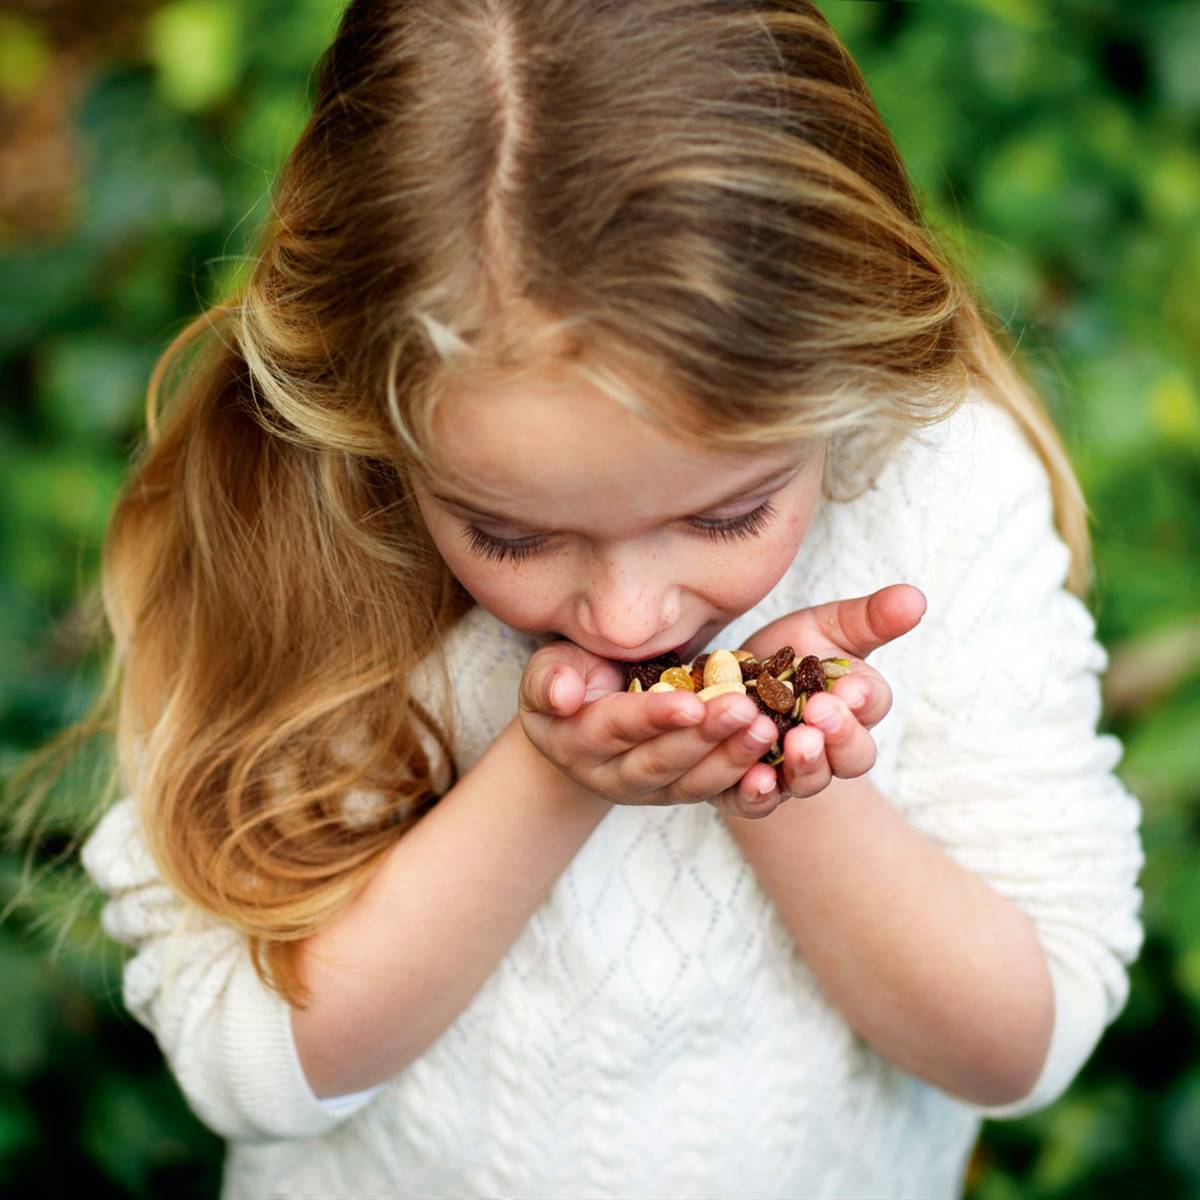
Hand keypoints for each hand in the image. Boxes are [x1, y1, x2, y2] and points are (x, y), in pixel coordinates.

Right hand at [518, 641, 789, 818]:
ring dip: (733, 758)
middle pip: (661, 762)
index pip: (616, 729)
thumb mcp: (548, 669)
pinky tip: (777, 757)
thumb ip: (549, 678)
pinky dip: (747, 779)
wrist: (585, 707)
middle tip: (746, 711)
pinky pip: (716, 792)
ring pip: (693, 783)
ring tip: (768, 728)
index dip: (653, 718)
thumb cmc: (568, 676)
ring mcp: (650, 790)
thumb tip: (560, 695)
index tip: (693, 703)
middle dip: (705, 738)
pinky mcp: (681, 791)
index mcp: (576, 743)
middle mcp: (612, 776)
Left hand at [728, 584, 926, 810]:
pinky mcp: (747, 792)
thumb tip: (915, 597)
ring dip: (805, 764)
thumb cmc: (785, 656)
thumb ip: (869, 618)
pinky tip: (752, 778)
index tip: (849, 687)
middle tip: (820, 713)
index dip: (862, 699)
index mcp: (853, 708)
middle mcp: (830, 749)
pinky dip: (758, 794)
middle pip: (852, 756)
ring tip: (794, 742)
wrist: (726, 685)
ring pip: (809, 781)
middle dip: (840, 736)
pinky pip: (757, 803)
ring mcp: (791, 774)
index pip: (871, 706)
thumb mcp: (824, 627)